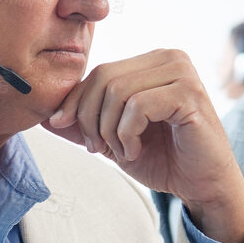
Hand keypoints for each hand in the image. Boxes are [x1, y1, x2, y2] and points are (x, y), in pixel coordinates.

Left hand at [45, 48, 243, 242]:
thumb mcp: (111, 139)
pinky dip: (127, 134)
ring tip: (123, 151)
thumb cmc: (163, 159)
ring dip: (110, 130)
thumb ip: (82, 124)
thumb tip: (42, 115)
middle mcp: (168, 58)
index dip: (74, 101)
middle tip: (98, 148)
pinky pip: (138, 105)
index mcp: (150, 61)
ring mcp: (182, 72)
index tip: (65, 128)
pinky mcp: (190, 93)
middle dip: (90, 118)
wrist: (201, 185)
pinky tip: (136, 150)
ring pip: (118, 91)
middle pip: (104, 78)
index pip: (98, 72)